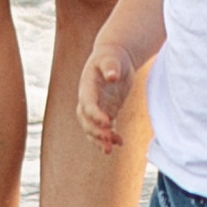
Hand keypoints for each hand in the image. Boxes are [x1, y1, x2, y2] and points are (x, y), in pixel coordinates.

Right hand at [78, 34, 136, 151]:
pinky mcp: (106, 112)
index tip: (108, 122)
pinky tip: (120, 143)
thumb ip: (110, 67)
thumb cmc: (111, 56)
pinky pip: (104, 128)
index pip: (87, 104)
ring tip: (109, 149)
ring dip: (99, 139)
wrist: (114, 58)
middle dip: (95, 132)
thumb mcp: (111, 58)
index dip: (95, 115)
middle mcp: (88, 100)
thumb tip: (112, 76)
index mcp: (87, 87)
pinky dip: (109, 137)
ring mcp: (97, 107)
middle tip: (108, 139)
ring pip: (92, 128)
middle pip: (86, 121)